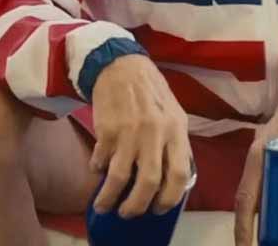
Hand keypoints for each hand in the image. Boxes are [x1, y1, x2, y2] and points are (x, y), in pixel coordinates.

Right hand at [89, 54, 191, 217]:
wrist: (121, 65)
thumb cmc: (150, 91)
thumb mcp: (173, 113)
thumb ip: (175, 143)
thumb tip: (172, 180)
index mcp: (176, 129)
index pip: (180, 174)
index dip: (170, 198)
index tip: (159, 208)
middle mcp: (155, 132)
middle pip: (149, 182)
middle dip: (137, 206)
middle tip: (130, 213)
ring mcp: (130, 131)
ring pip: (120, 179)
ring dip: (110, 198)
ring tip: (104, 205)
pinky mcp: (107, 130)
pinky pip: (100, 162)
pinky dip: (97, 170)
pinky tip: (98, 168)